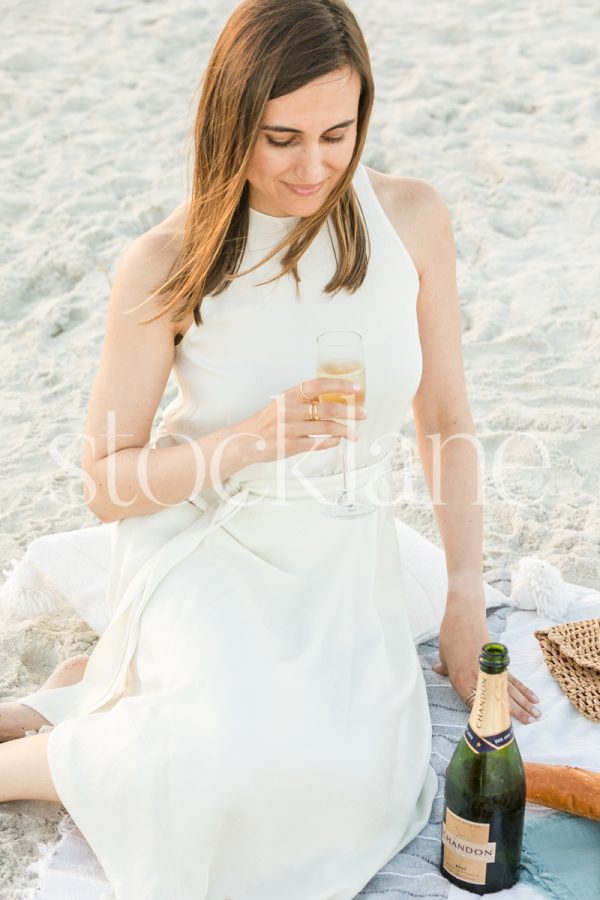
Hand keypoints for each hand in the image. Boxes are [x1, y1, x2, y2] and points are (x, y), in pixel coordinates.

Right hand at [240, 378, 366, 465]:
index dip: (340, 385)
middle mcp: (290, 410)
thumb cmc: (269, 421)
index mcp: (290, 395)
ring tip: (355, 434)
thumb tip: (335, 398)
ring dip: (345, 431)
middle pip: (327, 408)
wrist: (247, 440)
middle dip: (350, 411)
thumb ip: (304, 400)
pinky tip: (337, 441)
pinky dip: (330, 442)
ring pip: (326, 428)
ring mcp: (290, 428)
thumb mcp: (283, 403)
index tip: (356, 389)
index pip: (318, 384)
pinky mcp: (290, 445)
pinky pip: (317, 444)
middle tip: (363, 414)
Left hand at [433, 594, 540, 725]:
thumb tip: (439, 671)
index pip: (474, 705)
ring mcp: (489, 671)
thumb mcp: (443, 654)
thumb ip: (444, 668)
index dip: (485, 718)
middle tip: (529, 724)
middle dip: (514, 714)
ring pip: (510, 692)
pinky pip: (512, 679)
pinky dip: (523, 689)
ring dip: (524, 704)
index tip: (495, 729)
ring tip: (536, 715)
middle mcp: (477, 679)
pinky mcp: (498, 663)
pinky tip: (532, 697)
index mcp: (460, 681)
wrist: (463, 616)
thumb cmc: (450, 635)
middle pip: (498, 701)